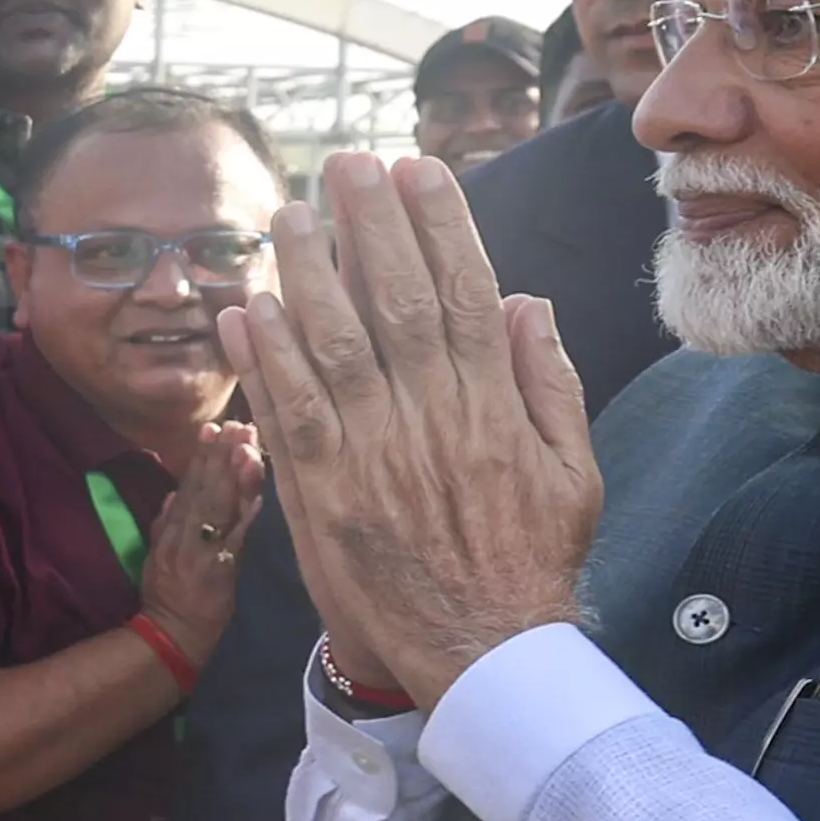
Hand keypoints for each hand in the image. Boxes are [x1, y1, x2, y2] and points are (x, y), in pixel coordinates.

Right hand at [134, 421, 265, 667]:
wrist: (173, 634)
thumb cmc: (165, 595)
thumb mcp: (154, 557)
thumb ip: (164, 524)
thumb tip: (173, 493)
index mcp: (171, 531)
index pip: (188, 486)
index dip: (201, 457)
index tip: (212, 427)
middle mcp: (186, 536)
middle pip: (208, 489)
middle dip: (222, 455)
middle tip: (238, 425)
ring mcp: (205, 551)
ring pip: (222, 507)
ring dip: (236, 475)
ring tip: (248, 446)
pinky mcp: (223, 570)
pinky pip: (237, 539)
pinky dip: (247, 516)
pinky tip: (259, 494)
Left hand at [217, 152, 599, 704]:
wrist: (484, 659)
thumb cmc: (529, 564)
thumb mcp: (572, 472)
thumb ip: (550, 384)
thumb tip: (531, 301)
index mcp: (493, 409)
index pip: (465, 294)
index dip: (440, 226)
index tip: (418, 169)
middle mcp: (431, 421)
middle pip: (397, 302)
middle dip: (370, 225)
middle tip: (347, 161)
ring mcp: (374, 458)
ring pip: (335, 346)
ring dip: (308, 273)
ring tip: (287, 212)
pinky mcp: (324, 498)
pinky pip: (290, 415)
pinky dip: (266, 359)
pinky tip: (246, 308)